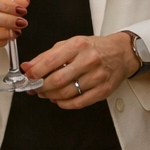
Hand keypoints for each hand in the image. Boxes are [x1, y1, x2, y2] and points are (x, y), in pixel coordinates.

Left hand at [21, 33, 138, 109]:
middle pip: (57, 80)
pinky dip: (64, 104)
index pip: (51, 61)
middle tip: (35, 88)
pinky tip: (59, 99)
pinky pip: (78, 103)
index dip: (35, 72)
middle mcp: (88, 60)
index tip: (27, 77)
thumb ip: (47, 56)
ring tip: (46, 93)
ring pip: (66, 93)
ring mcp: (97, 77)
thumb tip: (28, 67)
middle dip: (41, 87)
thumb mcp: (70, 44)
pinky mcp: (103, 91)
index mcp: (78, 46)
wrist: (121, 53)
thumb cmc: (94, 48)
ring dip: (50, 96)